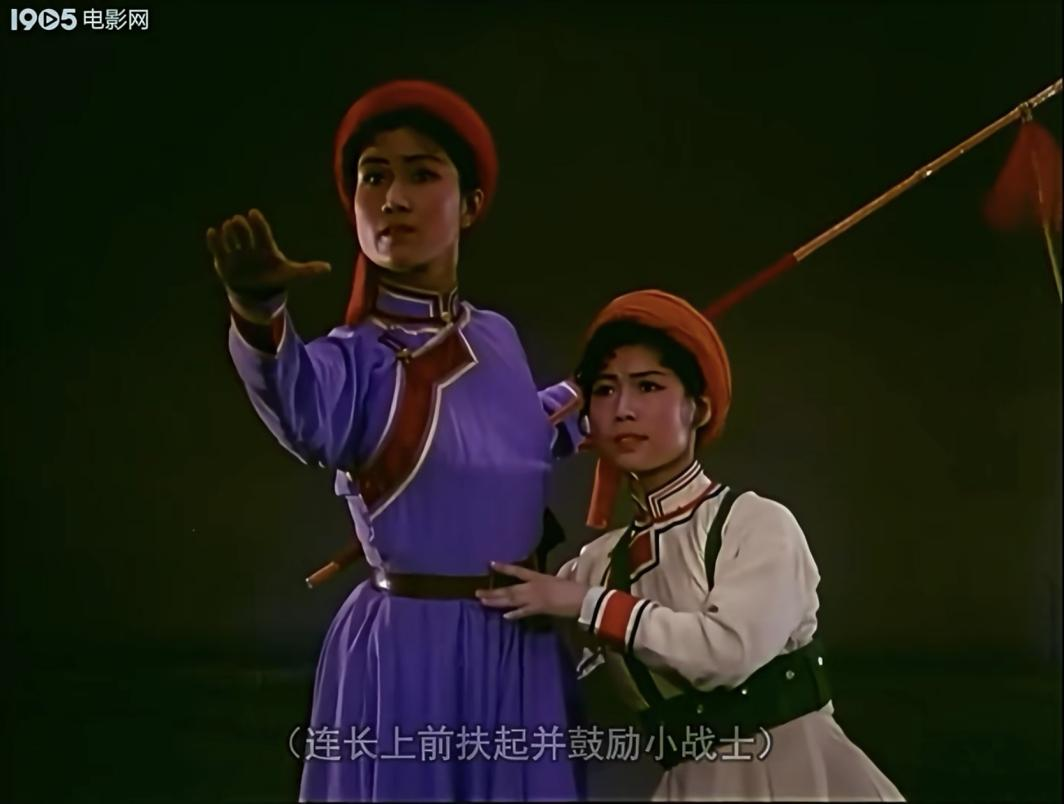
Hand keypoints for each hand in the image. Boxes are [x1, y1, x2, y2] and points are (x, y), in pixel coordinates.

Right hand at [206, 209, 330, 295]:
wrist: (257, 292)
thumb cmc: (274, 277)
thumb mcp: (291, 274)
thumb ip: (308, 270)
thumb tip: (328, 268)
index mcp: (266, 246)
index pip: (262, 233)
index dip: (258, 224)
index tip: (253, 213)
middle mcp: (250, 247)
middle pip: (245, 234)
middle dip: (242, 228)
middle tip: (238, 220)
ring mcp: (236, 253)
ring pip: (232, 240)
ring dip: (229, 234)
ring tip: (227, 226)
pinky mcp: (224, 261)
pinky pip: (218, 249)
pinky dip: (214, 241)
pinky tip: (211, 232)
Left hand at [475, 562, 589, 620]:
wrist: (582, 598)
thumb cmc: (574, 587)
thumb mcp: (561, 580)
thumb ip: (552, 580)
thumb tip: (552, 581)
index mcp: (539, 577)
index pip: (518, 571)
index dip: (504, 567)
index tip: (491, 563)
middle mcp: (533, 587)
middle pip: (509, 589)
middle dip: (493, 592)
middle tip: (477, 594)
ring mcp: (535, 598)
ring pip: (512, 600)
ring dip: (497, 602)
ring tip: (484, 602)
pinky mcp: (539, 609)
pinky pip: (524, 612)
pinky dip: (515, 614)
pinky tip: (505, 616)